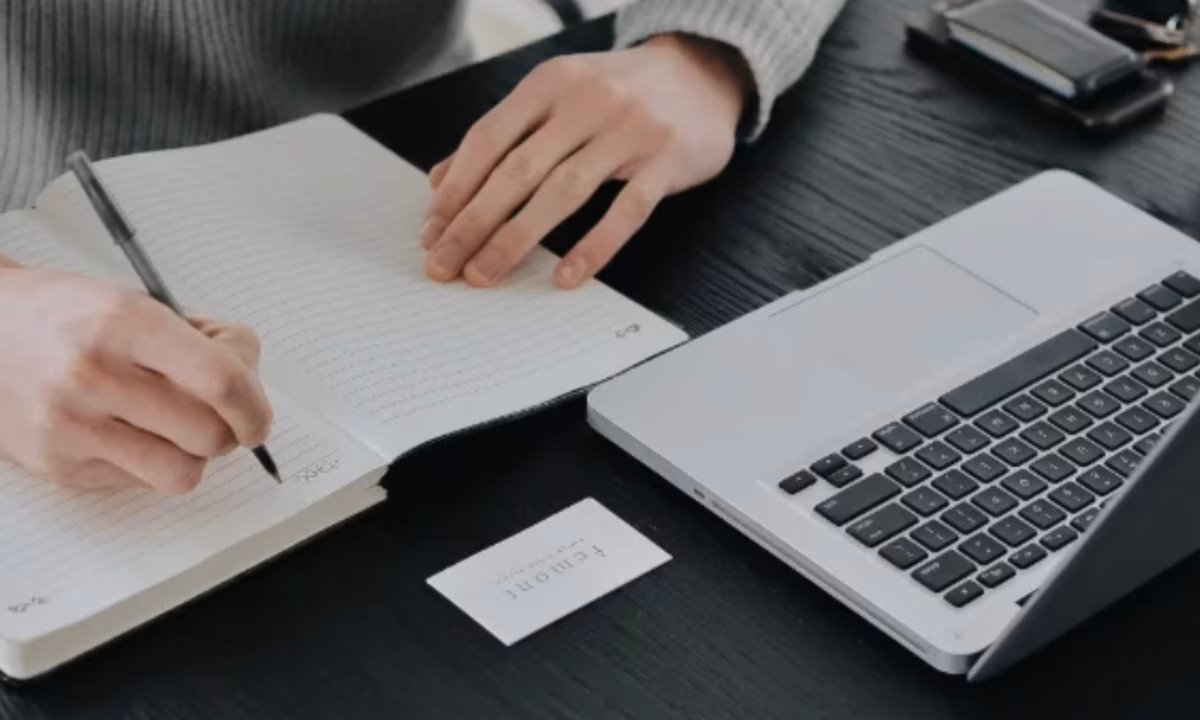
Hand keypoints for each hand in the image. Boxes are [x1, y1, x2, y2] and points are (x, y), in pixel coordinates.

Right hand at [0, 265, 272, 492]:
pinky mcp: (58, 464)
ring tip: (177, 428)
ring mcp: (71, 425)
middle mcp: (95, 375)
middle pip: (209, 435)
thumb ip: (204, 343)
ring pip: (181, 473)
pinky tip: (130, 432)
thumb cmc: (71, 316)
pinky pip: (140, 483)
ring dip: (194, 455)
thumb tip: (251, 389)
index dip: (255, 406)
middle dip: (229, 430)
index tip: (259, 417)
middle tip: (220, 417)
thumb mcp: (140, 304)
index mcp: (126, 324)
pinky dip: (151, 463)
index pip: (221, 381)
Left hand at [421, 33, 751, 288]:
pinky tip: (566, 277)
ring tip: (485, 274)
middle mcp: (586, 101)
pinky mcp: (667, 160)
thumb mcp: (557, 96)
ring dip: (516, 238)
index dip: (455, 190)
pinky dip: (594, 247)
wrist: (703, 72)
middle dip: (473, 223)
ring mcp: (629, 130)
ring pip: (563, 192)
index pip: (488, 140)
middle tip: (444, 265)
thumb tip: (441, 182)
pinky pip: (626, 211)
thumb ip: (503, 135)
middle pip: (516, 170)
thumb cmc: (620, 93)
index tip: (431, 232)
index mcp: (550, 83)